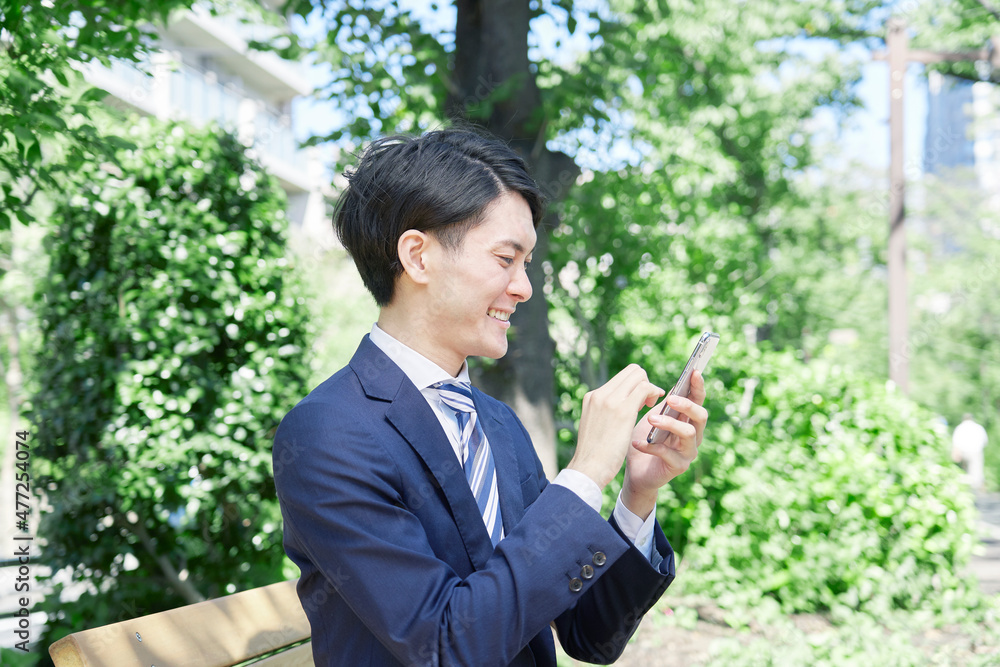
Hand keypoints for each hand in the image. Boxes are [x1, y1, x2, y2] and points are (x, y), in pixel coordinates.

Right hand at [567, 365, 663, 489]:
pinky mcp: (623, 410)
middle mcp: (600, 394)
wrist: (588, 468)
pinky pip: (645, 388)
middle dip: (645, 382)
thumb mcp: (596, 426)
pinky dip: (654, 393)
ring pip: (639, 375)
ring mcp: (610, 400)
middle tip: (649, 402)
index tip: (641, 399)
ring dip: (651, 388)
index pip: (621, 377)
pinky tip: (654, 407)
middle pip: (632, 371)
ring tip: (651, 405)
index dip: (636, 384)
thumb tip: (622, 408)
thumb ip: (606, 413)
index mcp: (592, 397)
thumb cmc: (595, 454)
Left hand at [621, 370, 707, 518]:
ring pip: (688, 433)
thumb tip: (666, 383)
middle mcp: (693, 435)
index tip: (694, 372)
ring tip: (651, 418)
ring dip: (670, 423)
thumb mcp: (652, 418)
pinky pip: (668, 453)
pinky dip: (651, 446)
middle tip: (669, 399)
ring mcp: (688, 452)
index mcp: (687, 420)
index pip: (698, 400)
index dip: (698, 386)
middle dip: (686, 405)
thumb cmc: (644, 440)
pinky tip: (637, 442)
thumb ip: (662, 404)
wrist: (634, 472)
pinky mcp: (678, 466)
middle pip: (701, 416)